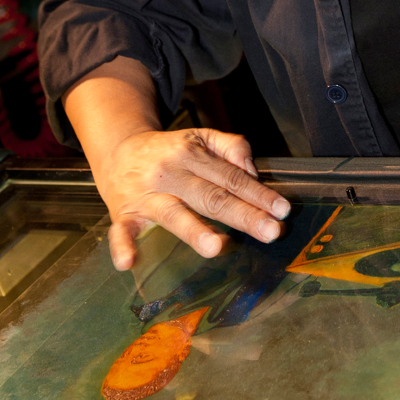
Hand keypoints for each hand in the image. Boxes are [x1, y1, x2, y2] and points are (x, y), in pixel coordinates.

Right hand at [94, 126, 290, 270]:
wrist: (117, 151)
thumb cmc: (168, 151)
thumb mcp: (200, 137)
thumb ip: (230, 146)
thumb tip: (251, 169)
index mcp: (190, 154)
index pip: (230, 176)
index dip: (258, 193)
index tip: (282, 210)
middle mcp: (169, 174)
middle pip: (211, 197)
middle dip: (242, 215)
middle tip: (271, 231)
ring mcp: (145, 197)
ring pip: (173, 214)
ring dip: (194, 231)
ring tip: (218, 246)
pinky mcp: (124, 215)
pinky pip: (120, 232)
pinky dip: (122, 246)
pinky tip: (129, 262)